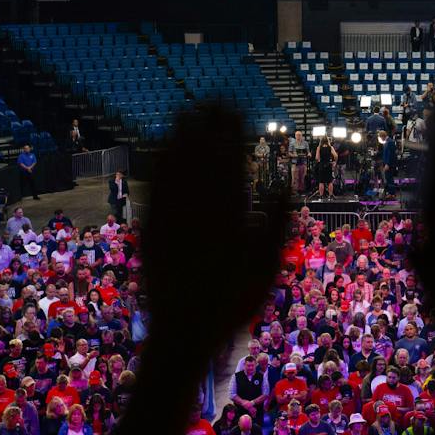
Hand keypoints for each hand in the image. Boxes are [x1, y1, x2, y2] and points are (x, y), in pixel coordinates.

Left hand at [145, 106, 287, 357]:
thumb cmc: (230, 305)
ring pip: (174, 168)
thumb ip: (276, 227)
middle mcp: (196, 213)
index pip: (230, 163)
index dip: (232, 133)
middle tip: (214, 101)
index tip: (236, 111)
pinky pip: (154, 187)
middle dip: (208, 126)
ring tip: (188, 113)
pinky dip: (159, 163)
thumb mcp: (266, 270)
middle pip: (201, 157)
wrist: (181, 333)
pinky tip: (162, 148)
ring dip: (182, 136)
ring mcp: (169, 219)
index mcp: (228, 218)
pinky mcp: (149, 229)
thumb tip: (285, 190)